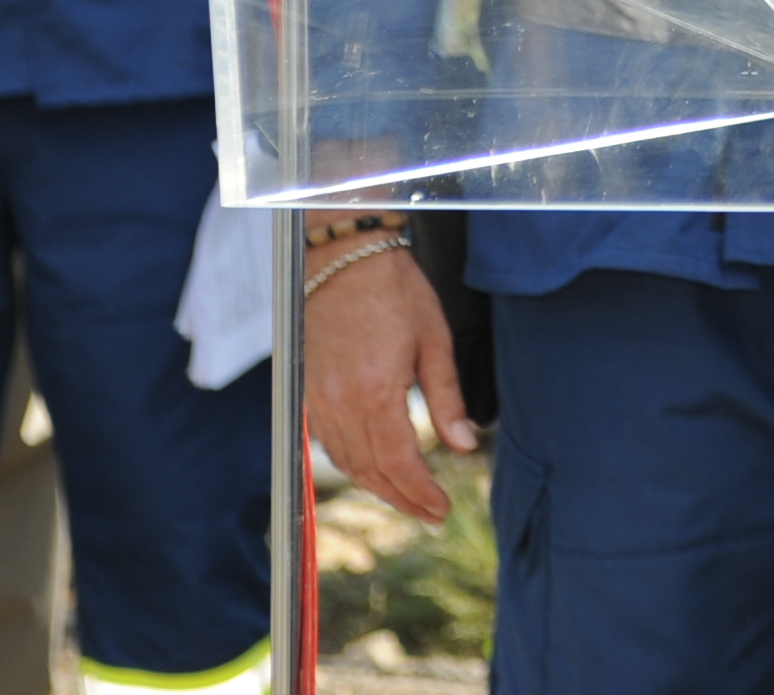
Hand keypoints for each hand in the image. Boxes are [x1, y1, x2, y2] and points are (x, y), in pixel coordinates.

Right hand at [304, 243, 476, 520]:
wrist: (344, 260)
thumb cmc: (395, 293)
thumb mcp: (435, 340)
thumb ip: (447, 399)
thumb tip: (464, 445)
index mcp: (376, 392)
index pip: (399, 462)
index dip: (420, 493)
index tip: (441, 509)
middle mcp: (341, 403)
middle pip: (371, 471)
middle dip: (402, 499)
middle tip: (430, 514)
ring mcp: (320, 400)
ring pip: (346, 463)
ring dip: (377, 486)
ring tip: (408, 497)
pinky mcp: (309, 393)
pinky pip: (328, 444)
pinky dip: (352, 464)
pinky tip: (373, 467)